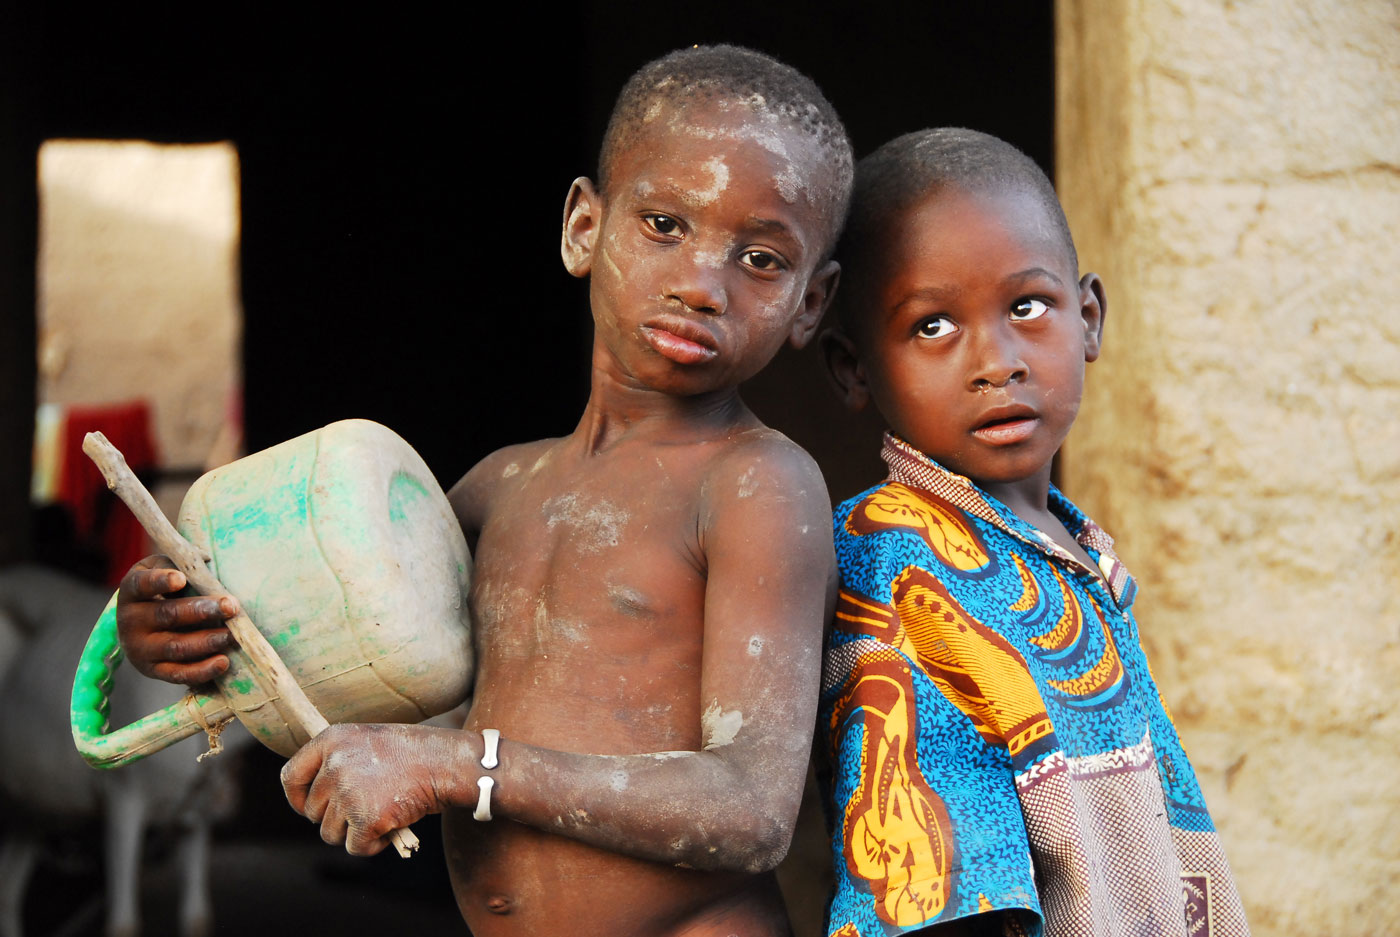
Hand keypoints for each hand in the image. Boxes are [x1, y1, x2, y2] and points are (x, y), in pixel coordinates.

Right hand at [116, 555, 237, 684]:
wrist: (142, 625)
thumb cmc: (163, 589)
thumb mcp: (166, 569)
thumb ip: (182, 563)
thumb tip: (207, 559)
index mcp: (132, 590)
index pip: (142, 584)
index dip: (160, 581)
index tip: (181, 578)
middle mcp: (131, 621)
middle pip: (167, 615)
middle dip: (202, 611)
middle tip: (231, 606)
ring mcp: (140, 648)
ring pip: (176, 646)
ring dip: (206, 641)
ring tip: (232, 634)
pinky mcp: (153, 670)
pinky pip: (178, 674)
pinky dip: (202, 670)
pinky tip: (224, 662)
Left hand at [281, 724, 469, 855]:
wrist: (449, 763)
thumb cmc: (415, 752)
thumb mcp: (369, 740)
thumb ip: (340, 759)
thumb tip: (318, 796)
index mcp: (332, 739)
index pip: (291, 777)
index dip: (297, 798)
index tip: (309, 808)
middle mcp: (334, 765)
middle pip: (313, 812)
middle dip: (337, 818)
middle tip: (367, 809)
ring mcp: (348, 793)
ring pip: (330, 834)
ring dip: (355, 832)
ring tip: (383, 815)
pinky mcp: (365, 819)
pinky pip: (356, 847)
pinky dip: (374, 845)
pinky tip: (393, 829)